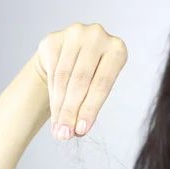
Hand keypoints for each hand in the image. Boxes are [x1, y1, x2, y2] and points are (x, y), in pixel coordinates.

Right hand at [33, 23, 127, 139]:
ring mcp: (74, 34)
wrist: (70, 58)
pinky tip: (54, 112)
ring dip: (59, 108)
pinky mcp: (54, 38)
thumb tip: (77, 132)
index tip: (81, 131)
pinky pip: (52, 72)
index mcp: (117, 49)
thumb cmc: (92, 77)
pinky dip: (53, 96)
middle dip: (71, 112)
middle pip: (80, 81)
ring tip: (58, 130)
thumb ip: (91, 107)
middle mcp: (97, 36)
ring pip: (63, 78)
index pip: (101, 84)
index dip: (90, 109)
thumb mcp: (100, 89)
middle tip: (65, 135)